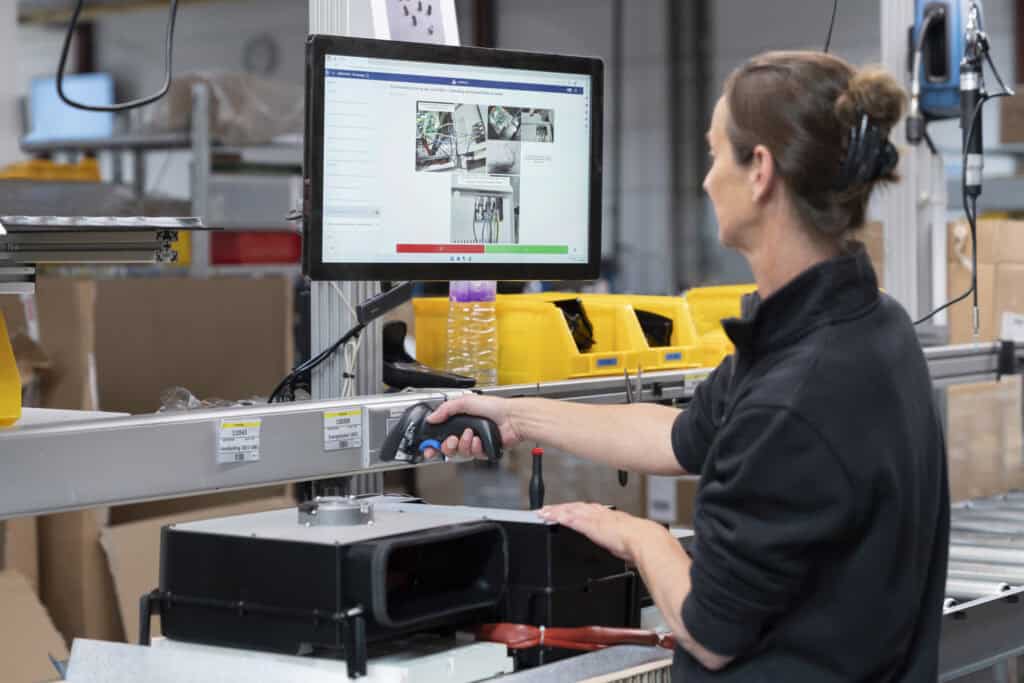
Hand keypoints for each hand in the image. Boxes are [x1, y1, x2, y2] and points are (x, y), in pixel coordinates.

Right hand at [423, 394, 522, 459]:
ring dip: (464, 444)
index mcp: (460, 420)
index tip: (428, 447)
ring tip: (471, 434)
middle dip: (448, 445)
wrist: (512, 418)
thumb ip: (445, 409)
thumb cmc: (494, 407)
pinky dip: (476, 448)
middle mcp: (466, 432)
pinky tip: (480, 440)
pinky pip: (474, 455)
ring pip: (461, 452)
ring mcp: (475, 442)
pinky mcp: (484, 451)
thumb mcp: (465, 402)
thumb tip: (431, 417)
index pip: (441, 434)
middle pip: (448, 448)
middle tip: (452, 439)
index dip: (433, 443)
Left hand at [537, 502, 654, 562]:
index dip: (576, 509)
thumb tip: (624, 549)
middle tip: (547, 509)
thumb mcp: (630, 541)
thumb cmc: (644, 542)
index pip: (589, 510)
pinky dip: (560, 517)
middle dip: (561, 508)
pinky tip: (550, 518)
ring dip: (556, 511)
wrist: (647, 540)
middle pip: (576, 508)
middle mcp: (602, 515)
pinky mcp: (591, 526)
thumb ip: (622, 542)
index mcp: (612, 517)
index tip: (567, 509)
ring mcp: (595, 519)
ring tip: (543, 512)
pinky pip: (571, 520)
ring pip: (571, 511)